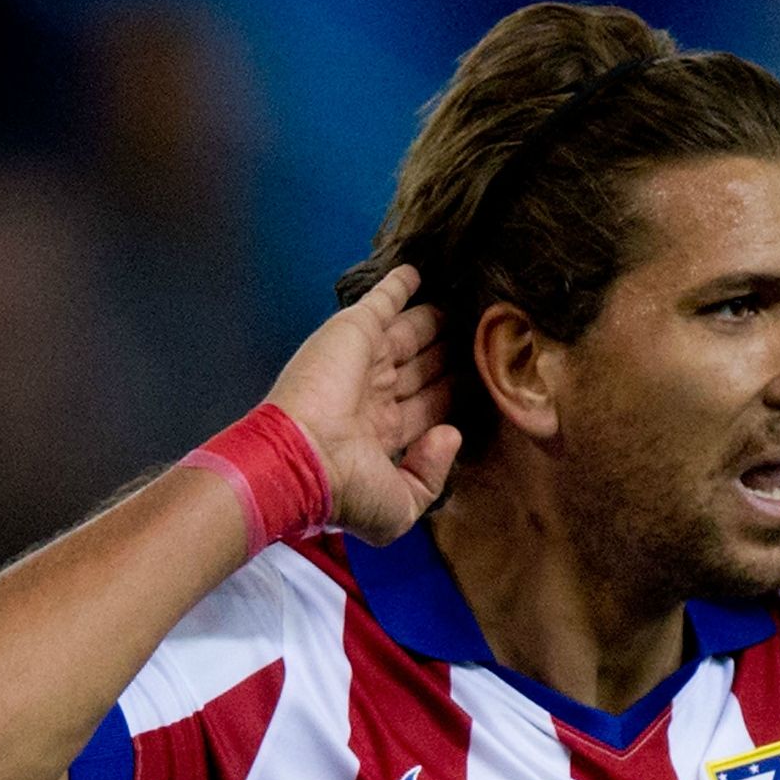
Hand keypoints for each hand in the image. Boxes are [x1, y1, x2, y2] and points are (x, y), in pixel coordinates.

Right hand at [265, 266, 461, 544]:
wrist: (301, 459)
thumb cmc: (346, 489)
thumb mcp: (401, 506)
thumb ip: (432, 475)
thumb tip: (450, 435)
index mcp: (383, 435)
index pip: (428, 407)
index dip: (451, 393)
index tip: (478, 379)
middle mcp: (374, 395)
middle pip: (422, 368)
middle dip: (447, 354)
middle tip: (477, 335)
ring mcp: (365, 361)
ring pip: (409, 334)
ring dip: (432, 320)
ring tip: (463, 305)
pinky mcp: (355, 331)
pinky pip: (382, 301)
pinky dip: (398, 285)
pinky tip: (418, 272)